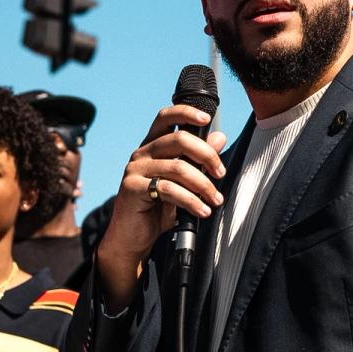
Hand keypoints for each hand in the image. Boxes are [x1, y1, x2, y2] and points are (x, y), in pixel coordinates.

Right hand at [97, 105, 226, 309]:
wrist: (132, 239)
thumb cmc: (156, 210)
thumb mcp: (182, 183)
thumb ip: (198, 160)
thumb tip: (220, 137)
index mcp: (151, 147)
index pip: (165, 118)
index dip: (185, 112)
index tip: (207, 118)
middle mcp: (141, 153)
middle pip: (178, 139)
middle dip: (206, 155)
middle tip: (221, 173)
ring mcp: (134, 170)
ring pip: (177, 167)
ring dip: (203, 185)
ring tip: (215, 200)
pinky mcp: (132, 189)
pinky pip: (168, 189)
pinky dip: (191, 200)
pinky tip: (202, 211)